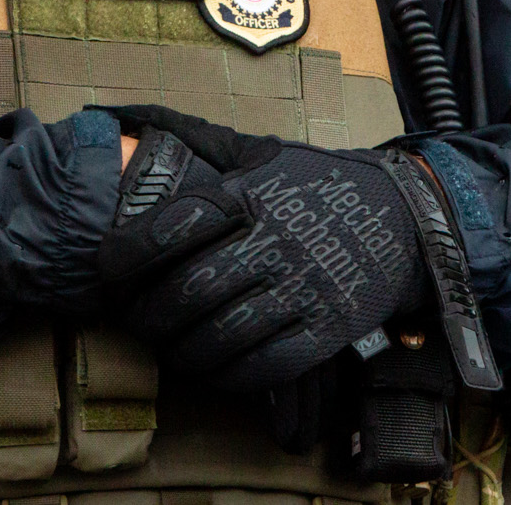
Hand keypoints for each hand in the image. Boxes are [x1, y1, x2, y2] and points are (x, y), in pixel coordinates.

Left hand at [97, 105, 439, 390]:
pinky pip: (270, 364)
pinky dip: (233, 375)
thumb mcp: (264, 158)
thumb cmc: (316, 187)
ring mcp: (306, 285)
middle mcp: (276, 239)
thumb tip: (137, 134)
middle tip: (138, 323)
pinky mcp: (331, 327)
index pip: (175, 224)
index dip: (130, 252)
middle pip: (193, 289)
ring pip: (225, 334)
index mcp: (251, 194)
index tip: (107, 271)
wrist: (403, 217)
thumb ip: (209, 158)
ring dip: (187, 352)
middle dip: (151, 316)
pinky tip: (217, 370)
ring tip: (173, 352)